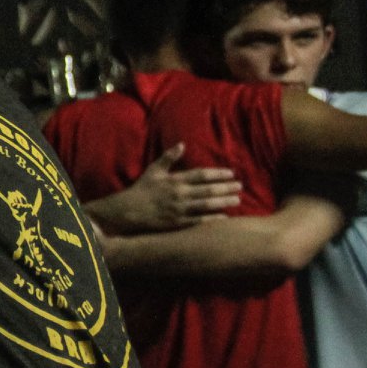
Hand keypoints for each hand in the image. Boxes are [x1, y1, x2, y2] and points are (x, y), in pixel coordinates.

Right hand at [109, 144, 239, 232]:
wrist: (127, 212)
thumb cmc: (141, 190)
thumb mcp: (153, 171)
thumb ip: (168, 158)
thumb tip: (182, 144)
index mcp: (174, 180)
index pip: (201, 175)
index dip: (217, 174)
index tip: (231, 173)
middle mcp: (179, 194)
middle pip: (208, 190)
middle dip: (226, 188)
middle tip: (240, 186)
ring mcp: (179, 209)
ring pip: (206, 205)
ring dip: (223, 202)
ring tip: (237, 200)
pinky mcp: (177, 223)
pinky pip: (198, 220)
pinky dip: (212, 219)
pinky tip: (224, 217)